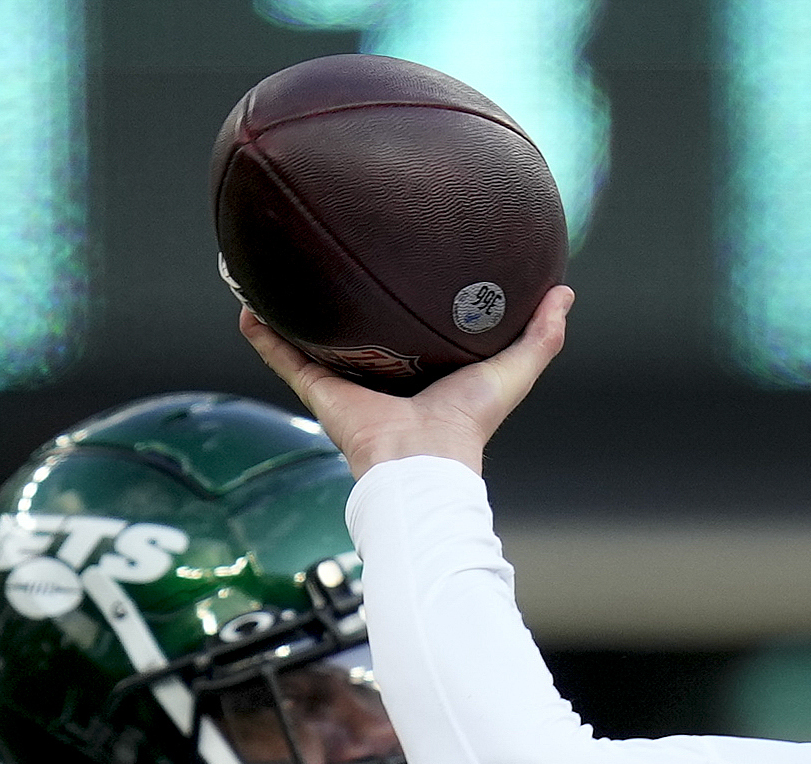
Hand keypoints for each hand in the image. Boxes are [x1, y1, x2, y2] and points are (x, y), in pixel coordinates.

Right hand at [238, 287, 572, 478]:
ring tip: (274, 271)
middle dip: (344, 299)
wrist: (424, 461)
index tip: (400, 262)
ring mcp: (348, 382)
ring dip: (292, 310)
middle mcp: (382, 373)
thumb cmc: (470, 422)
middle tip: (332, 256)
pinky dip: (262, 334)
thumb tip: (565, 293)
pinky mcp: (321, 391)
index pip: (411, 327)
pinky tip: (245, 304)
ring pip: (313, 339)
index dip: (404, 299)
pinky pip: (284, 357)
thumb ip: (541, 336)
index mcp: (423, 368)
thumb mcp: (514, 371)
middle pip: (358, 330)